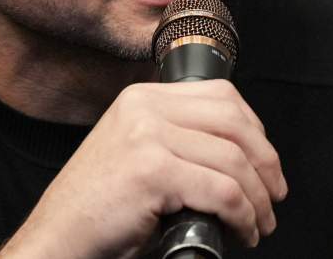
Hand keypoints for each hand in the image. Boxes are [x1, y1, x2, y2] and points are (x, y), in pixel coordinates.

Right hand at [0, 79, 286, 258]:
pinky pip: (223, 191)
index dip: (256, 130)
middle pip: (234, 123)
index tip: (265, 162)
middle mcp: (144, 108)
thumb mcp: (136, 153)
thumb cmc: (99, 209)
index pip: (221, 95)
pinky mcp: (152, 171)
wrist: (59, 237)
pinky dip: (243, 217)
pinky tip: (242, 232)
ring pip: (235, 161)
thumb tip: (241, 152)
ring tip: (259, 224)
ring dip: (258, 200)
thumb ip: (176, 138)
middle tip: (273, 196)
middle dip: (267, 163)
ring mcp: (147, 136)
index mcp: (142, 98)